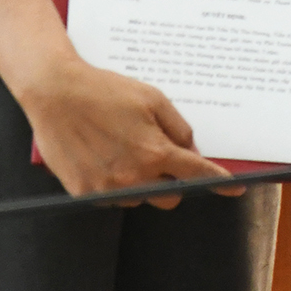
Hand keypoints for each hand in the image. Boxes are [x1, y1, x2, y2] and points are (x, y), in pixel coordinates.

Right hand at [20, 56, 227, 207]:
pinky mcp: (84, 193)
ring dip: (139, 182)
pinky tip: (102, 157)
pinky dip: (113, 184)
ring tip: (119, 149)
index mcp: (154, 151)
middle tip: (157, 157)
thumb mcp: (152, 99)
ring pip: (139, 199)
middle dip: (171, 181)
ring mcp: (108, 189)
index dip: (218, 182)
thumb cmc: (104, 92)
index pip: (196, 174)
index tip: (235, 190)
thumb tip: (193, 153)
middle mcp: (134, 176)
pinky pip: (111, 198)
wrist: (55, 93)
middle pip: (169, 197)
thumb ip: (178, 128)